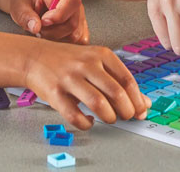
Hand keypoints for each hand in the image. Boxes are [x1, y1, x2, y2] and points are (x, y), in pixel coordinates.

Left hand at [9, 0, 89, 43]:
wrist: (28, 1)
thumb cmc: (25, 0)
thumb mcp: (19, 5)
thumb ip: (26, 16)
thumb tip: (36, 28)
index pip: (71, 1)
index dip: (59, 15)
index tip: (43, 21)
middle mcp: (73, 1)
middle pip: (72, 23)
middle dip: (53, 32)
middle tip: (38, 28)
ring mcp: (79, 14)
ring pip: (75, 35)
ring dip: (57, 39)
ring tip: (45, 31)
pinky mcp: (80, 26)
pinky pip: (78, 40)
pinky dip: (64, 43)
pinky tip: (53, 37)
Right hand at [24, 40, 151, 129]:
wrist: (36, 57)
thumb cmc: (70, 61)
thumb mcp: (97, 62)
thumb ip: (118, 80)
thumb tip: (143, 102)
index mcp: (101, 54)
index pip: (127, 79)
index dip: (137, 98)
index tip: (142, 110)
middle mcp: (87, 64)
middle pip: (115, 91)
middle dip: (126, 110)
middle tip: (128, 117)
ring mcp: (70, 78)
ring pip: (97, 103)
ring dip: (109, 117)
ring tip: (110, 119)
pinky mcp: (55, 93)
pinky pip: (74, 115)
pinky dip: (85, 123)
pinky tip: (89, 122)